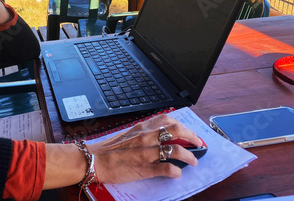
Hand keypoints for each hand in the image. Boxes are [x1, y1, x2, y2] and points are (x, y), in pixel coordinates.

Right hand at [87, 115, 202, 183]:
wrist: (95, 160)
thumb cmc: (111, 149)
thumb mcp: (130, 134)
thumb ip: (146, 133)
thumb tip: (162, 136)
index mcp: (142, 128)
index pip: (168, 120)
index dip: (183, 125)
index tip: (189, 132)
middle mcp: (146, 137)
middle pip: (175, 131)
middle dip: (191, 137)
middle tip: (198, 143)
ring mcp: (146, 153)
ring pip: (175, 150)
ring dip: (189, 156)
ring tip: (194, 160)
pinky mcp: (144, 168)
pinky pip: (165, 169)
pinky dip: (175, 171)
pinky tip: (177, 173)